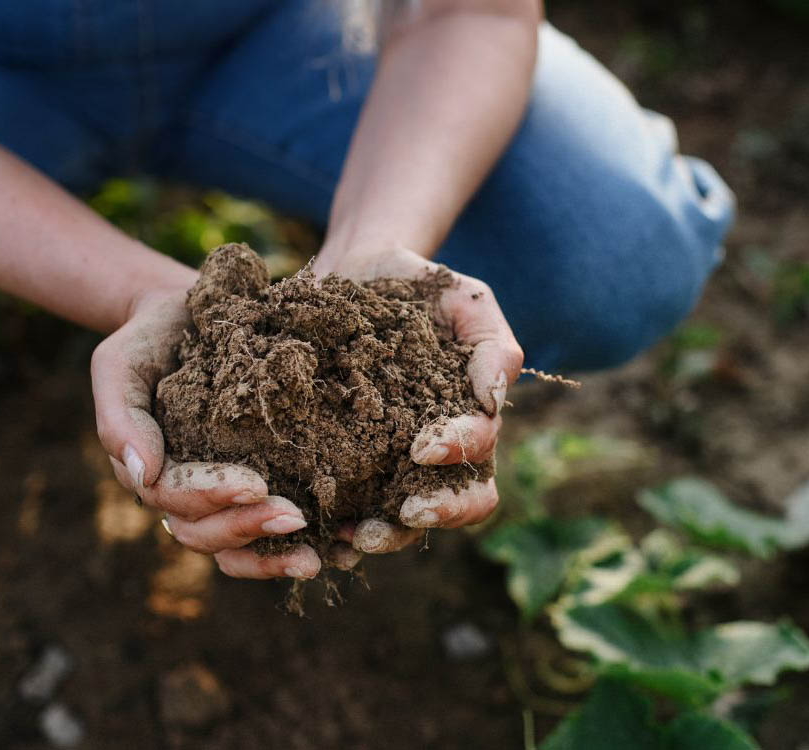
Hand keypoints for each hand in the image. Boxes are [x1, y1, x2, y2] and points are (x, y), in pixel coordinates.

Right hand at [91, 288, 320, 579]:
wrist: (188, 318)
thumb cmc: (151, 340)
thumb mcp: (121, 365)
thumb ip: (121, 418)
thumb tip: (144, 476)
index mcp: (154, 474)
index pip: (177, 501)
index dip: (215, 497)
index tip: (256, 485)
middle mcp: (188, 496)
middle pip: (208, 534)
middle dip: (250, 530)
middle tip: (296, 518)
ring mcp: (224, 497)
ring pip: (240, 548)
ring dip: (276, 557)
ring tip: (319, 559)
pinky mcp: (264, 485)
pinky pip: (275, 531)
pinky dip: (305, 544)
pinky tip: (343, 548)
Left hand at [313, 246, 523, 554]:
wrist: (354, 273)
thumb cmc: (419, 288)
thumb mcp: (465, 300)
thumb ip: (493, 344)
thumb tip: (494, 399)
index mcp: (469, 422)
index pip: (480, 457)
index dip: (459, 457)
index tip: (425, 446)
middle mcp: (434, 455)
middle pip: (455, 505)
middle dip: (436, 514)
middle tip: (405, 512)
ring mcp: (388, 464)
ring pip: (402, 521)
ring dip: (385, 535)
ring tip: (355, 535)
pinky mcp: (341, 463)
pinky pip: (344, 507)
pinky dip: (334, 527)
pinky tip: (315, 529)